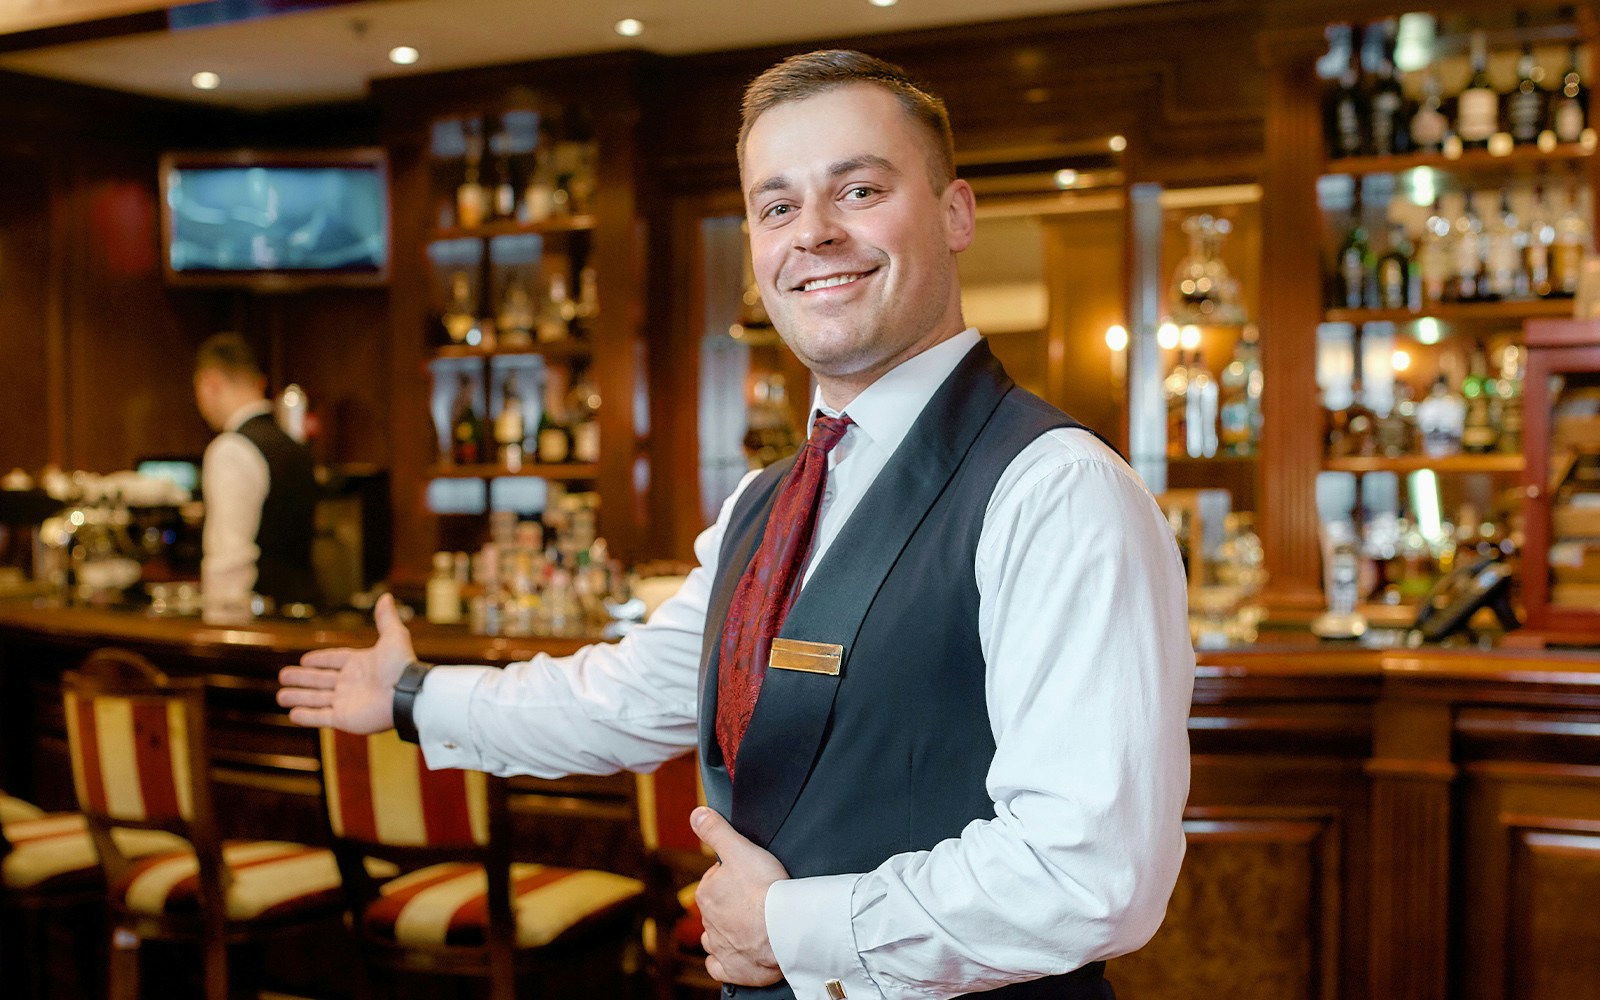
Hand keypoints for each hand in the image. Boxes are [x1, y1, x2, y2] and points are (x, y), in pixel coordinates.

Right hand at [277, 593, 415, 731]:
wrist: (407, 694)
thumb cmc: (401, 666)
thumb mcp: (394, 636)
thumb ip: (386, 619)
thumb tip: (386, 596)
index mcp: (360, 664)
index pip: (334, 660)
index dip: (320, 660)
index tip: (304, 660)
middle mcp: (351, 683)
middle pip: (320, 680)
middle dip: (301, 679)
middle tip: (282, 676)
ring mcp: (347, 702)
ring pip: (315, 699)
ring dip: (298, 697)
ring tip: (280, 696)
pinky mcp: (343, 718)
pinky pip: (320, 717)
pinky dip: (306, 716)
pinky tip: (292, 714)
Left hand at [691, 806, 787, 986]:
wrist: (784, 930)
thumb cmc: (765, 889)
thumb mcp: (739, 848)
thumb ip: (716, 830)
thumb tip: (696, 814)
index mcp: (706, 893)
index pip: (715, 880)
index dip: (733, 876)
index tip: (751, 877)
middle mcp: (708, 922)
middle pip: (718, 908)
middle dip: (733, 903)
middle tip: (757, 899)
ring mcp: (719, 947)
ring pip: (716, 936)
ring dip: (729, 931)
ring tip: (751, 925)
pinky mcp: (732, 969)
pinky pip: (720, 966)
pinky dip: (726, 961)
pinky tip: (738, 953)